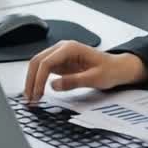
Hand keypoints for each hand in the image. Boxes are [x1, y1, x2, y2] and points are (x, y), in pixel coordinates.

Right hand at [23, 41, 147, 102]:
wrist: (117, 68)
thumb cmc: (110, 70)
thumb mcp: (95, 78)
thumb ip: (74, 81)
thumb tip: (53, 85)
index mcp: (71, 48)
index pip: (46, 62)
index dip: (38, 79)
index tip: (37, 95)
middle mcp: (62, 48)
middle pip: (37, 62)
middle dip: (31, 81)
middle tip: (30, 99)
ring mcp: (60, 55)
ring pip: (37, 65)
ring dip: (31, 81)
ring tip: (31, 98)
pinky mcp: (60, 63)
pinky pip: (43, 70)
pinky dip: (37, 81)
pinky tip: (36, 92)